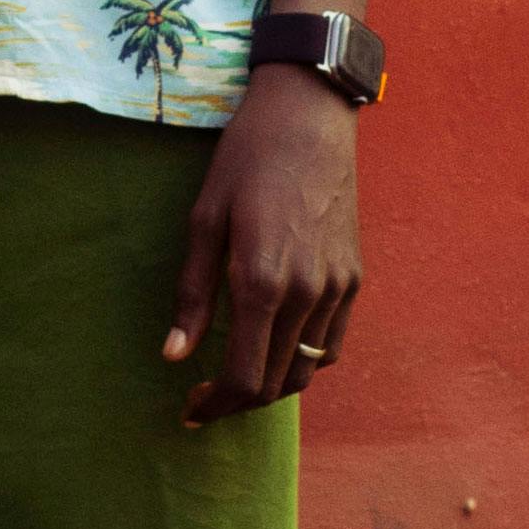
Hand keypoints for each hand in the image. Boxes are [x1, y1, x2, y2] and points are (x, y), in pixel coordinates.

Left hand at [164, 66, 362, 424]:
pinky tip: (276, 347)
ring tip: (238, 376)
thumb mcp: (204, 220)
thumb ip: (192, 294)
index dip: (215, 405)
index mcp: (262, 281)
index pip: (245, 377)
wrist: (309, 119)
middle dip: (238, 402)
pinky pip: (331, 344)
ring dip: (271, 386)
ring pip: (308, 371)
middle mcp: (306, 293)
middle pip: (277, 384)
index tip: (191, 409)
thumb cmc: (245, 162)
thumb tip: (174, 355)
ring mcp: (336, 287)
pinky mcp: (354, 278)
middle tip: (206, 397)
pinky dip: (304, 360)